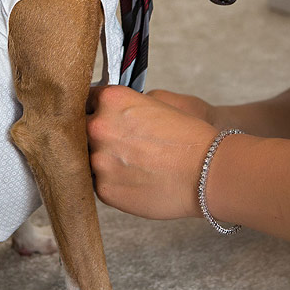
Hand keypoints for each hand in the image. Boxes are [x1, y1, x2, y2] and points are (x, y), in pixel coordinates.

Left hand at [86, 85, 218, 220]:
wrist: (208, 171)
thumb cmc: (190, 136)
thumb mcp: (160, 101)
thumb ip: (127, 105)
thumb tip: (111, 113)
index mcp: (111, 100)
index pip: (86, 99)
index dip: (95, 108)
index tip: (99, 115)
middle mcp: (98, 127)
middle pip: (81, 129)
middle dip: (98, 136)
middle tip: (121, 143)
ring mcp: (98, 161)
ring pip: (89, 159)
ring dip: (105, 160)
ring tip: (133, 164)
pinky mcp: (104, 190)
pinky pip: (100, 183)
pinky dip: (114, 182)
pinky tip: (137, 179)